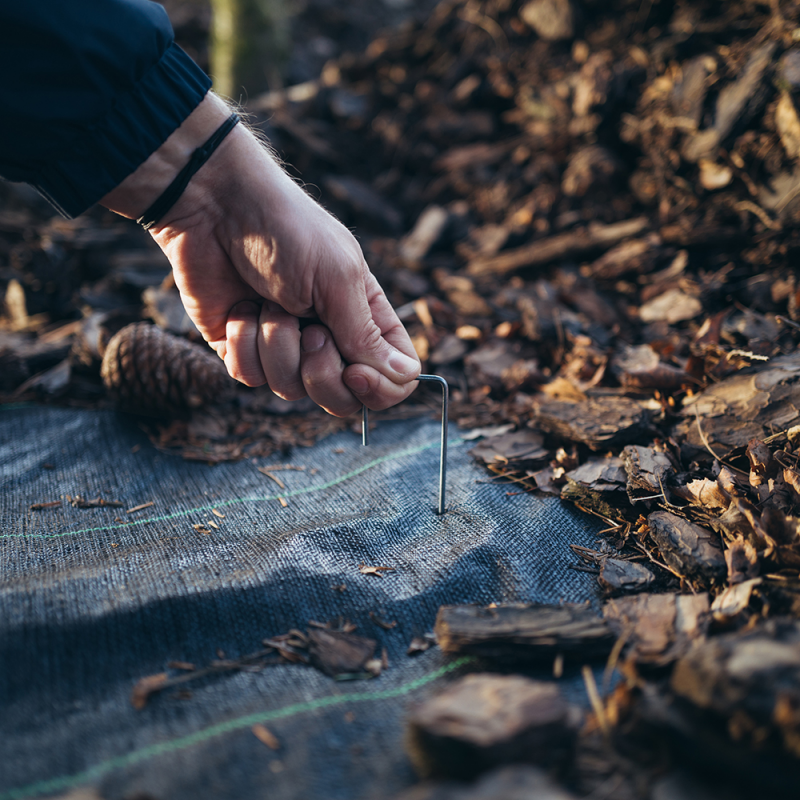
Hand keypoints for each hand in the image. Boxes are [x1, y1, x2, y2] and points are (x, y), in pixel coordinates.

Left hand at [103, 95, 419, 416]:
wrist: (215, 206)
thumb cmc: (288, 231)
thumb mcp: (339, 279)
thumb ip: (367, 336)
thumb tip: (407, 377)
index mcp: (365, 318)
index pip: (393, 378)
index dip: (379, 388)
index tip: (356, 370)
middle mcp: (330, 338)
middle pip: (343, 399)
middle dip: (322, 373)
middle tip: (311, 330)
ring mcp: (285, 346)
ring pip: (292, 390)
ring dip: (277, 344)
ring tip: (268, 303)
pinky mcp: (243, 349)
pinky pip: (250, 377)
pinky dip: (244, 343)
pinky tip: (240, 309)